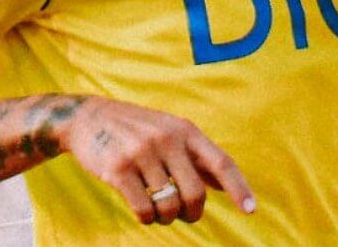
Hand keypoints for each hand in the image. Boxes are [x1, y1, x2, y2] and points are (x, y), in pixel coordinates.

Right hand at [59, 96, 254, 225]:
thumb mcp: (168, 131)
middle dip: (192, 213)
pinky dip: (147, 218)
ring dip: (166, 217)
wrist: (86, 117)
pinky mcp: (118, 169)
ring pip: (169, 206)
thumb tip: (225, 184)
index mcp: (183, 130)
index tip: (250, 210)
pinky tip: (142, 210)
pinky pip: (144, 210)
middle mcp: (165, 139)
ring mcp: (141, 153)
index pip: (220, 162)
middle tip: (183, 215)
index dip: (238, 188)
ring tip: (158, 210)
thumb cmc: (134, 129)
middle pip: (195, 194)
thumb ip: (195, 157)